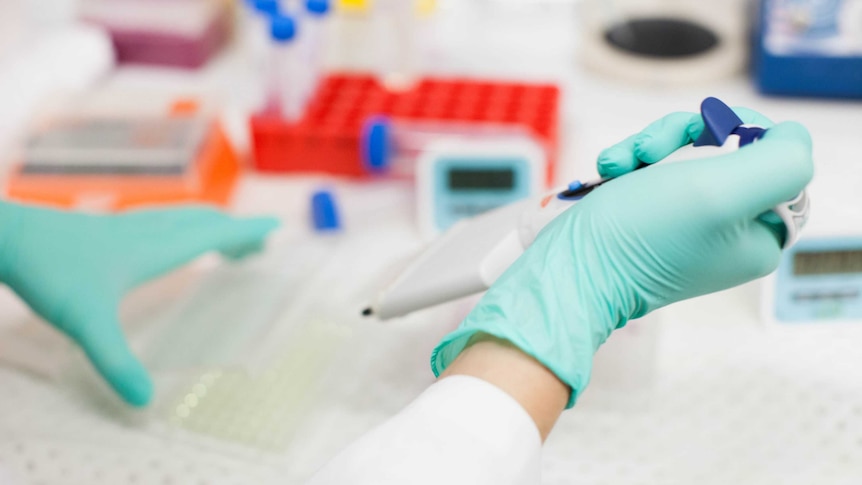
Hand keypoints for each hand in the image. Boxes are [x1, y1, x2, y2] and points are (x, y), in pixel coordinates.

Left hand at [0, 203, 278, 405]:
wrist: (8, 235)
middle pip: (202, 223)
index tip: (275, 226)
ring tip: (223, 238)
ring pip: (180, 219)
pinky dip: (181, 227)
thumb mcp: (85, 322)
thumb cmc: (49, 272)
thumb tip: (143, 401)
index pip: (211, 235)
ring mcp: (126, 226)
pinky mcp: (108, 228)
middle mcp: (146, 231)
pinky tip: (167, 240)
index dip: (245, 231)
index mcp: (154, 248)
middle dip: (234, 230)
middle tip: (258, 242)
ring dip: (209, 226)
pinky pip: (160, 222)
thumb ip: (115, 360)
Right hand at [431, 109, 812, 407]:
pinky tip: (609, 170)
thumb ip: (781, 160)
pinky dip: (630, 163)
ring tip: (618, 162)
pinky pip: (652, 172)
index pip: (777, 163)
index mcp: (759, 236)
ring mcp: (686, 227)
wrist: (570, 269)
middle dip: (685, 138)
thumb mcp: (725, 191)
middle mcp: (727, 233)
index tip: (707, 132)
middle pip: (728, 153)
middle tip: (650, 148)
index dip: (745, 134)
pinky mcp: (649, 220)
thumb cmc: (640, 237)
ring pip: (685, 156)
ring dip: (648, 147)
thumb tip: (789, 138)